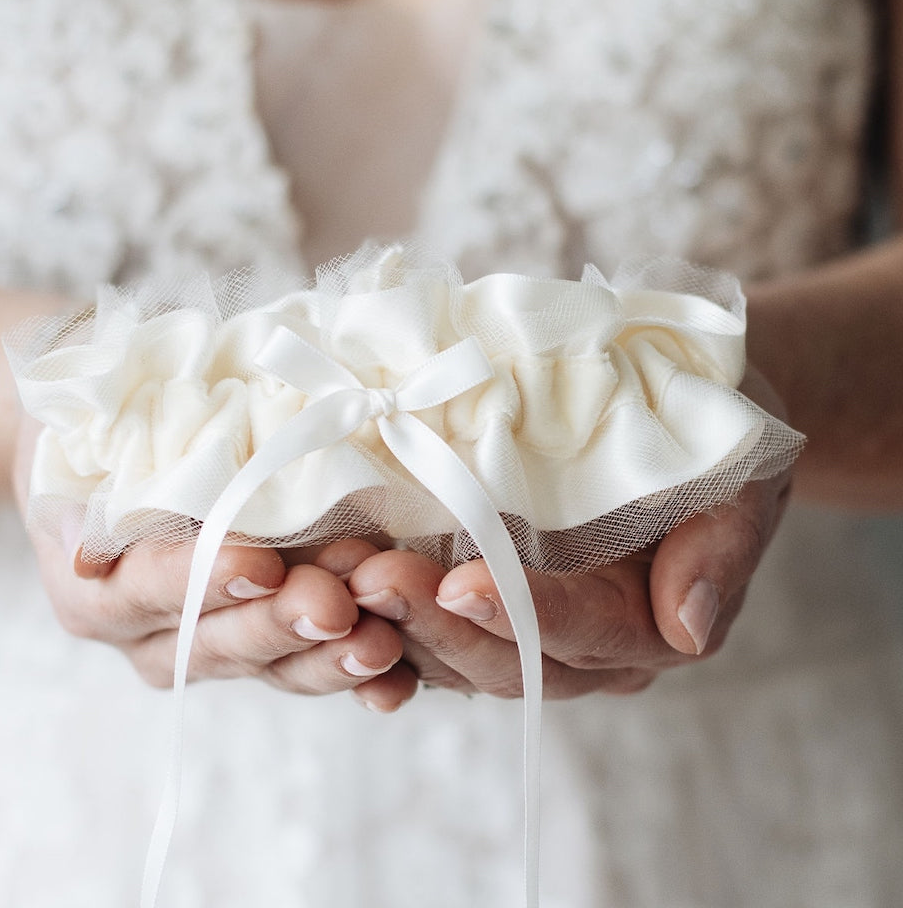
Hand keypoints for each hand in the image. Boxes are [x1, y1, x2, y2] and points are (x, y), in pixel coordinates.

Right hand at [13, 416, 417, 708]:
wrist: (139, 460)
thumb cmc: (122, 436)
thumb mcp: (104, 441)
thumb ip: (115, 480)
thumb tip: (108, 536)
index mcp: (97, 587)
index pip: (149, 587)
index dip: (203, 580)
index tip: (259, 565)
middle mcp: (153, 637)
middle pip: (219, 640)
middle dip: (281, 622)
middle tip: (335, 605)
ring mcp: (218, 651)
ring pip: (275, 667)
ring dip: (330, 653)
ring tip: (380, 640)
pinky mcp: (274, 653)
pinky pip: (317, 670)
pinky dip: (362, 678)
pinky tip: (398, 678)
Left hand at [347, 470, 790, 698]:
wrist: (683, 411)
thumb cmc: (713, 435)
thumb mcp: (740, 477)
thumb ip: (720, 551)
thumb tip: (690, 628)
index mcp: (647, 622)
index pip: (584, 633)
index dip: (523, 616)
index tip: (461, 584)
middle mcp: (583, 645)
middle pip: (505, 660)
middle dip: (435, 625)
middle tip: (372, 580)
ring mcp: (528, 628)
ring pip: (455, 652)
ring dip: (393, 624)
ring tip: (334, 580)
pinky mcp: (483, 601)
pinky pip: (429, 629)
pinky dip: (382, 618)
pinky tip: (331, 594)